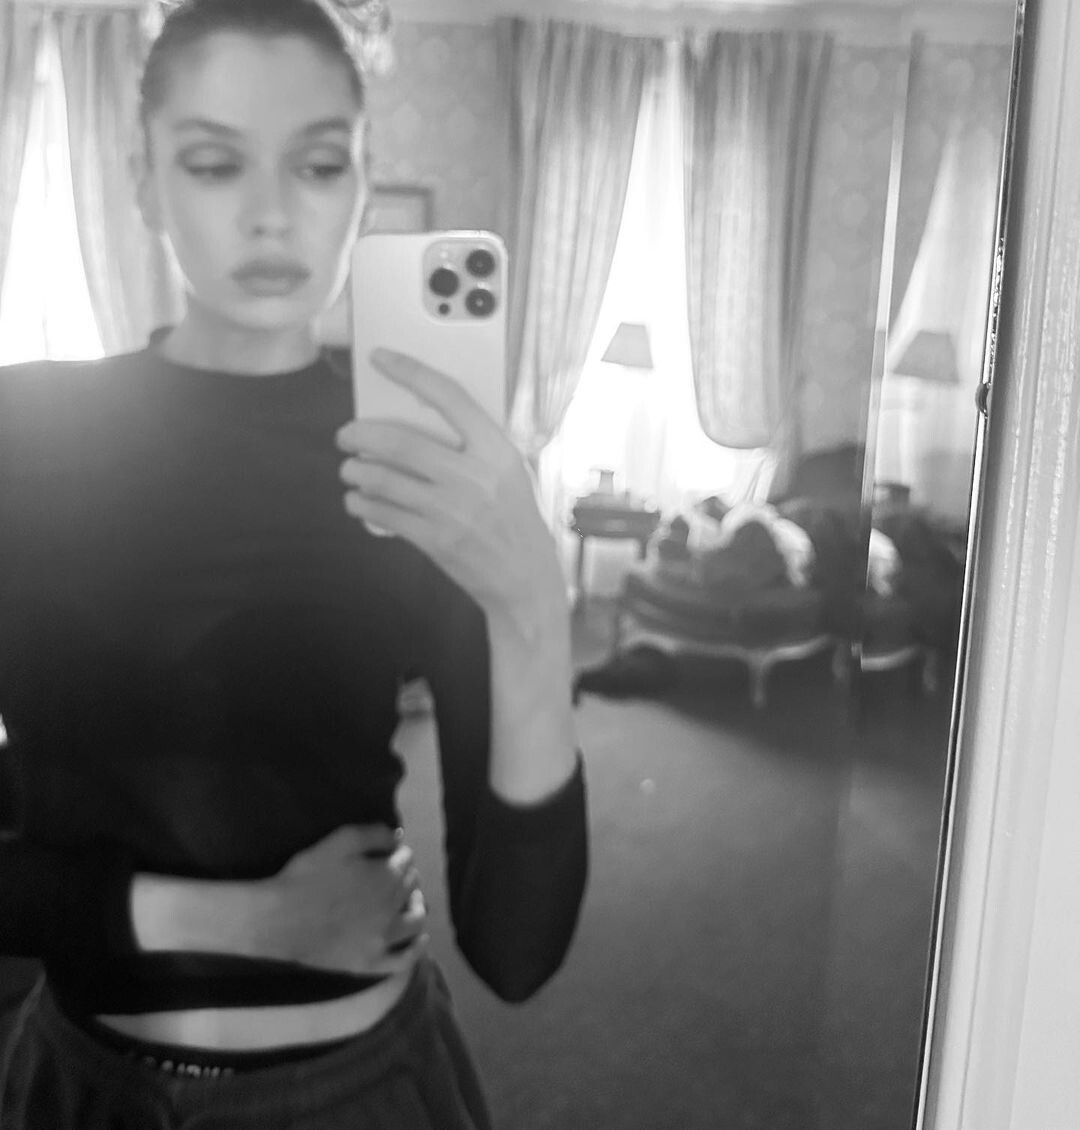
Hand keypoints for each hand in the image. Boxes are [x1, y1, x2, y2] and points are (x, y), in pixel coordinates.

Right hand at [260, 824, 425, 976]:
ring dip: (416, 905)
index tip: (389, 853)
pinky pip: (404, 959)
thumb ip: (374, 834)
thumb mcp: (340, 841)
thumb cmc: (307, 875)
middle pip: (411, 886)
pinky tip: (420, 938)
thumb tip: (399, 837)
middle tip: (393, 872)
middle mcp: (393, 907)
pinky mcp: (371, 962)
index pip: (406, 859)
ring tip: (408, 900)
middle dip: (406, 875)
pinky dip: (417, 948)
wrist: (279, 919)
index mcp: (387, 876)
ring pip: (416, 920)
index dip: (398, 853)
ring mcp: (383, 939)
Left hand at [336, 348, 566, 622]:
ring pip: (383, 478)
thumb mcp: (510, 473)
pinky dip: (362, 504)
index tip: (381, 358)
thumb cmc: (515, 520)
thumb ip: (473, 447)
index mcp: (497, 450)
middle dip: (360, 434)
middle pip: (400, 441)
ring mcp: (452, 510)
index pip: (449, 396)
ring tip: (350, 470)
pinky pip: (384, 513)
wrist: (525, 579)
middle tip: (346, 435)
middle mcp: (474, 476)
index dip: (411, 372)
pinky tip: (357, 501)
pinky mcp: (436, 540)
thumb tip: (416, 422)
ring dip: (355, 471)